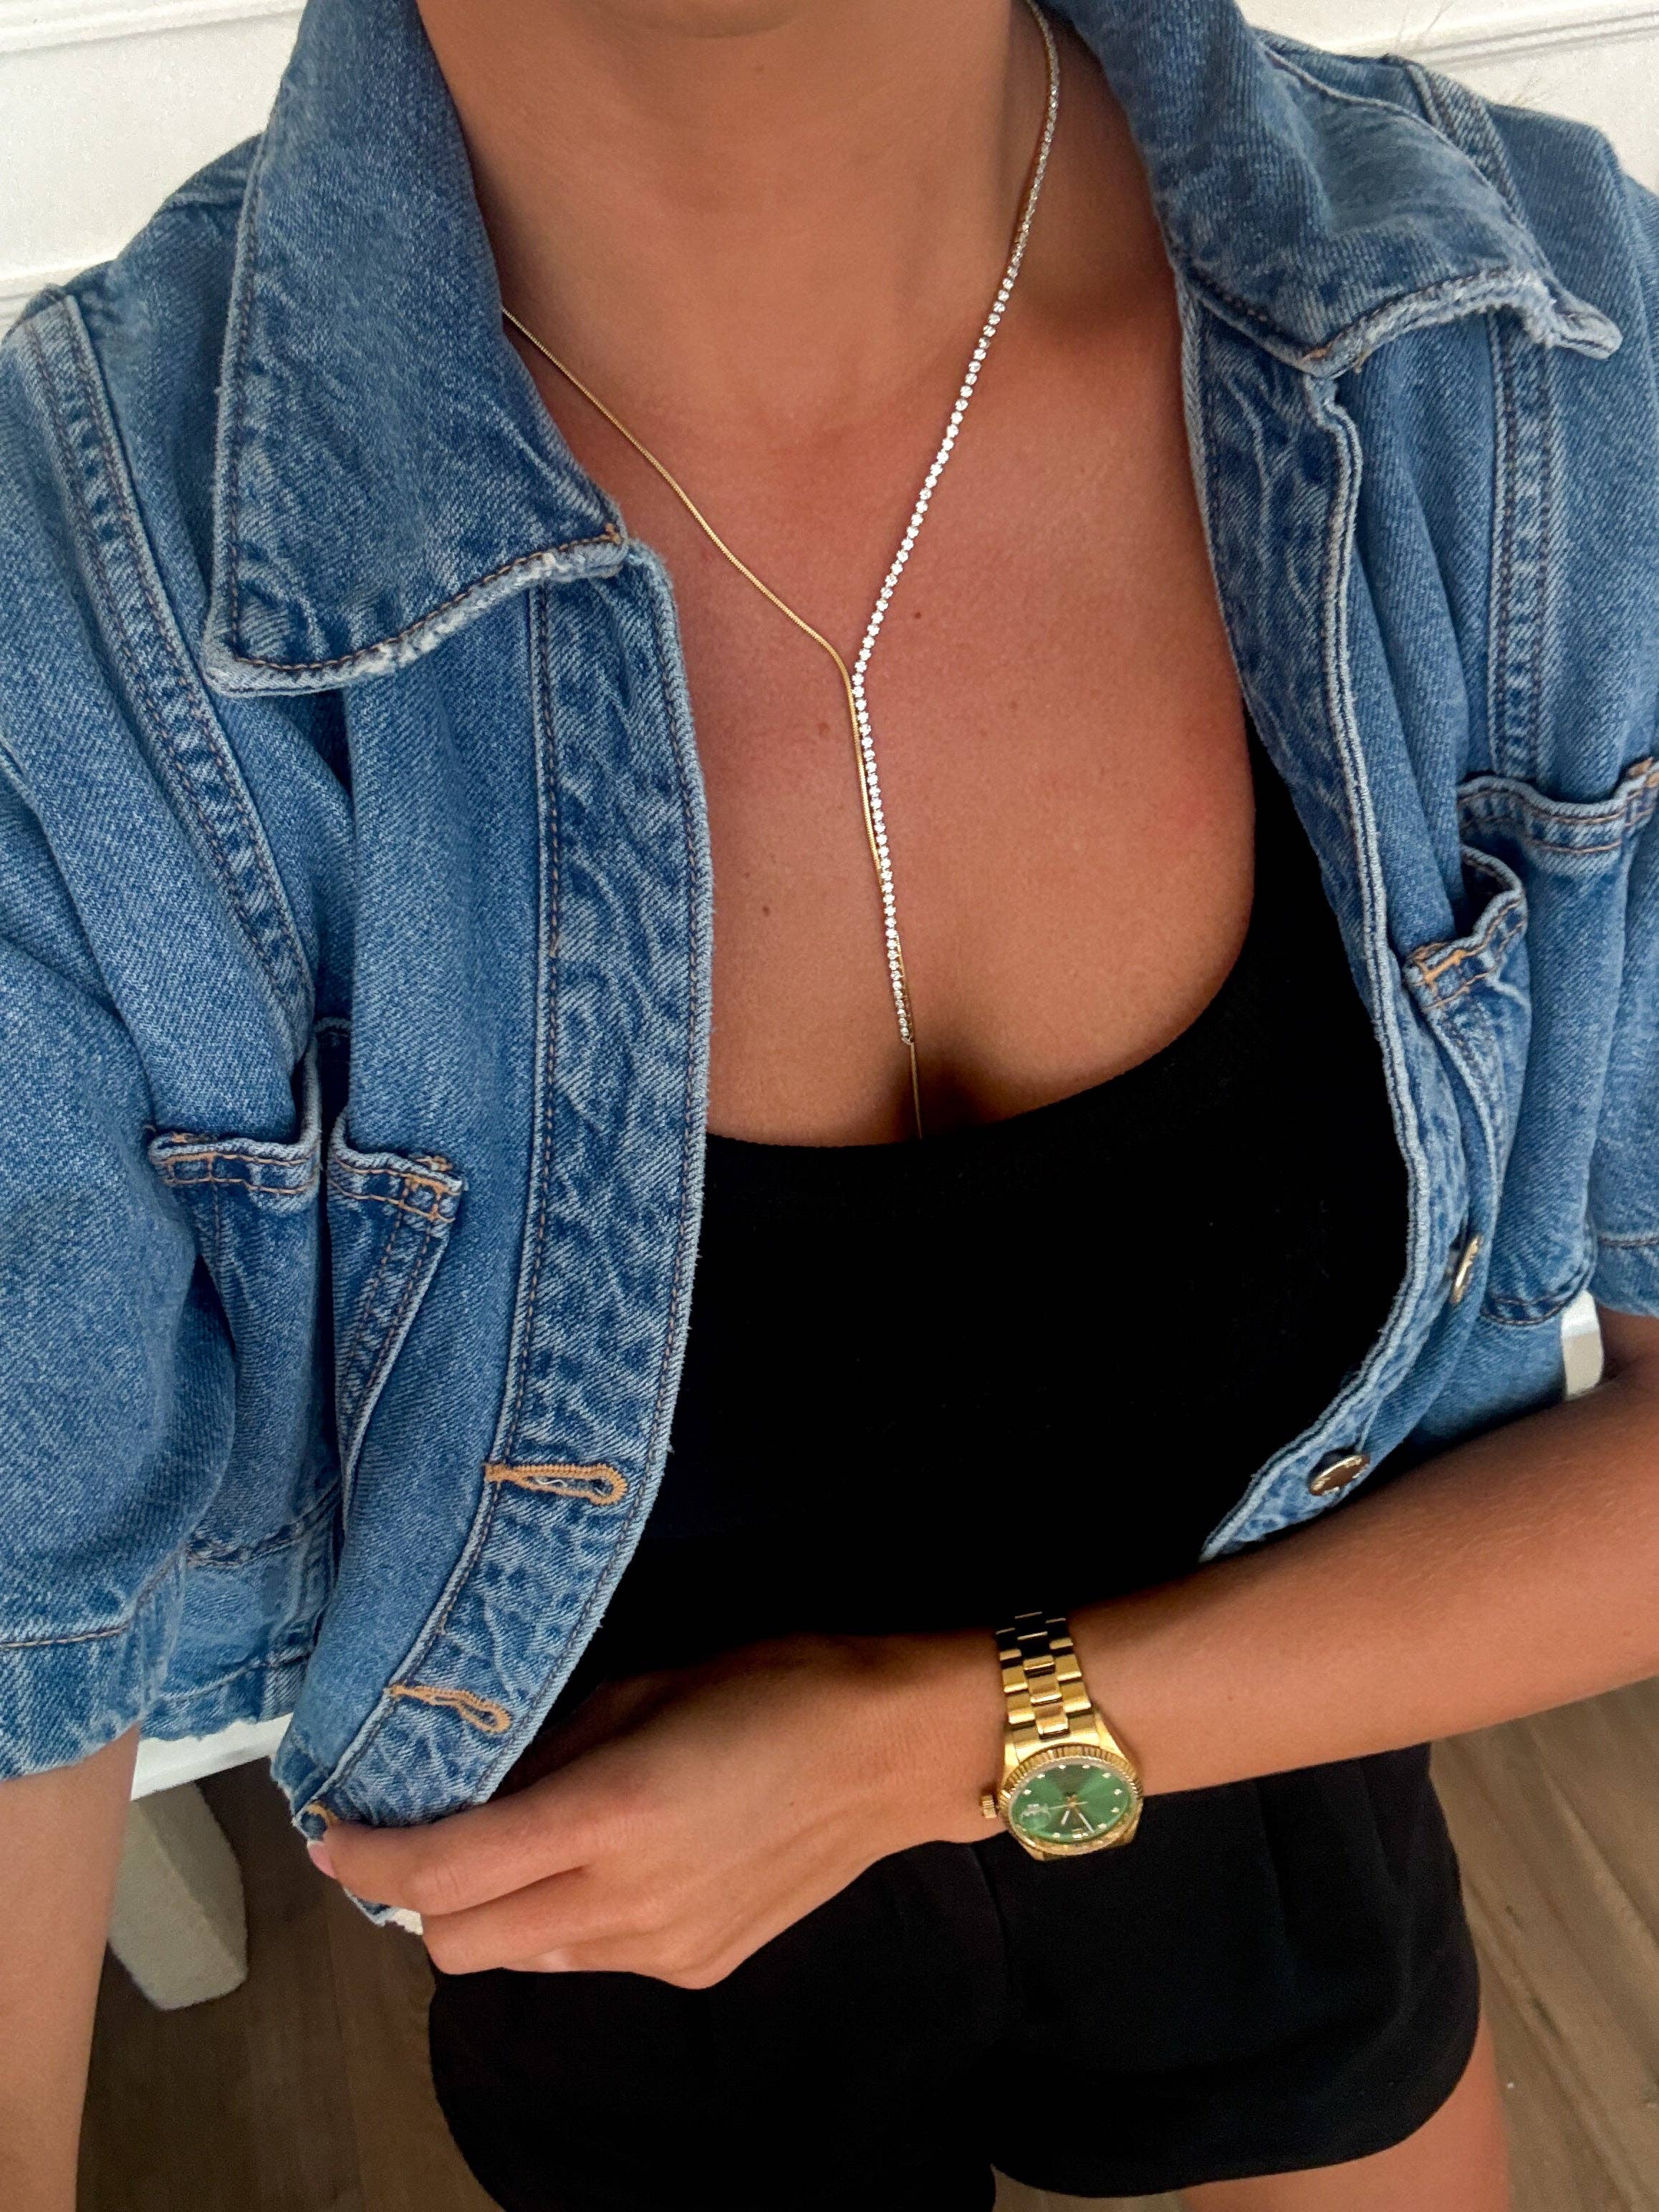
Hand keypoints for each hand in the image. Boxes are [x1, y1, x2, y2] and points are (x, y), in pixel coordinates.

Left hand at [314, 1627, 1002, 1986]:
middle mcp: (622, 1902)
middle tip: (430, 1833)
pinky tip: (610, 1862)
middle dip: (421, 1898)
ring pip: (521, 1960)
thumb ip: (548, 1747)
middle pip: (459, 1946)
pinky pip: (588, 1959)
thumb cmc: (770, 1684)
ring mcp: (660, 1950)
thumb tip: (472, 1782)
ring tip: (524, 1842)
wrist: (894, 1752)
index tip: (330, 1832)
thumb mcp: (643, 1686)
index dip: (367, 1860)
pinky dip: (565, 1920)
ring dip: (494, 1912)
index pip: (442, 1873)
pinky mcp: (696, 1970)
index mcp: (605, 1815)